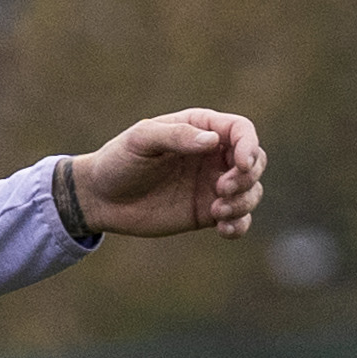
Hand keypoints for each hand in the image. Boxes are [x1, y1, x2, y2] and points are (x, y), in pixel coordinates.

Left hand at [70, 110, 267, 239]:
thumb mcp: (141, 140)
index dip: (249, 146)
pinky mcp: (208, 213)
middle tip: (221, 189)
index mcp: (201, 128)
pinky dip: (240, 224)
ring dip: (244, 202)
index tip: (240, 165)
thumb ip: (176, 135)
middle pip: (255, 161)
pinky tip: (224, 229)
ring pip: (251, 191)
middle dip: (247, 176)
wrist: (101, 198)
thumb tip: (212, 141)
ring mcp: (212, 185)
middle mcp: (212, 155)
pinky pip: (238, 219)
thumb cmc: (119, 161)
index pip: (242, 131)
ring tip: (217, 211)